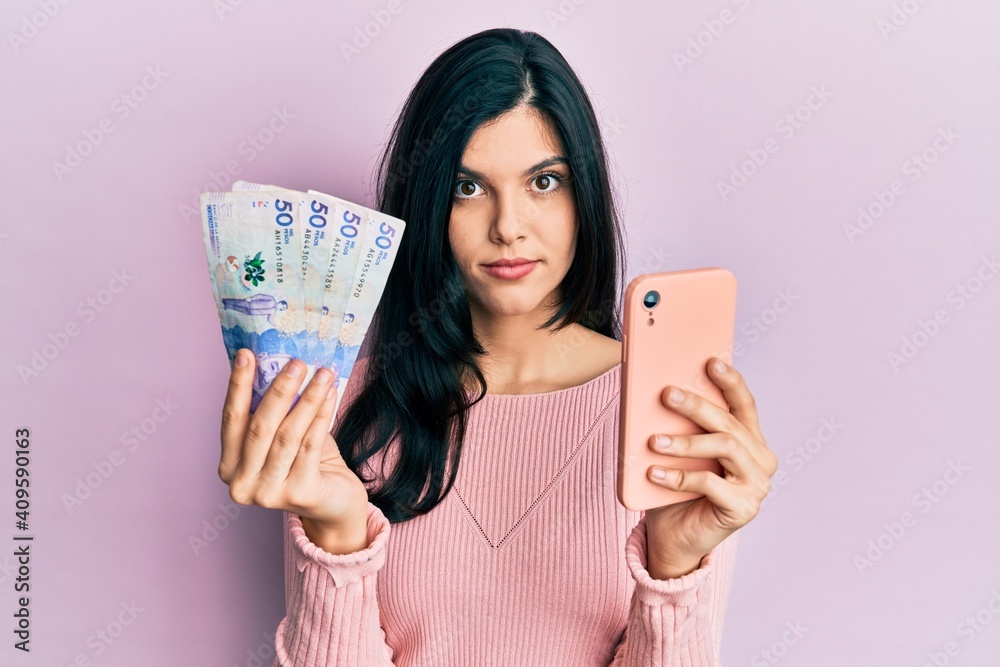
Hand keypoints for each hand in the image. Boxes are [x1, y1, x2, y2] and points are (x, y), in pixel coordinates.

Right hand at [218, 348, 369, 550]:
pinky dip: (321, 416)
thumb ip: (273, 410)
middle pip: (260, 427)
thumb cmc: (304, 463)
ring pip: (288, 435)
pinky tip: (330, 395)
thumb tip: (277, 362)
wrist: (334, 503)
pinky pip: (311, 445)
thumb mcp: (281, 435)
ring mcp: (268, 494)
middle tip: (297, 362)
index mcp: (229, 466)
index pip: (230, 419)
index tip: (246, 354)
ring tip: (322, 374)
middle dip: (279, 390)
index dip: (237, 385)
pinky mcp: (299, 494)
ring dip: (307, 399)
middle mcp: (241, 484)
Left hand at [644, 357, 776, 578]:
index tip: (710, 362)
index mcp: (750, 440)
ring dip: (686, 442)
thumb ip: (680, 425)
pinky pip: (710, 484)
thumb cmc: (677, 488)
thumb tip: (659, 391)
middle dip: (697, 405)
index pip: (744, 404)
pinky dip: (679, 476)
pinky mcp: (744, 508)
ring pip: (724, 447)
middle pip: (729, 423)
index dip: (730, 381)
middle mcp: (760, 460)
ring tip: (654, 440)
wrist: (674, 537)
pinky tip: (654, 472)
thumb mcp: (679, 451)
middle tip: (667, 394)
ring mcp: (756, 485)